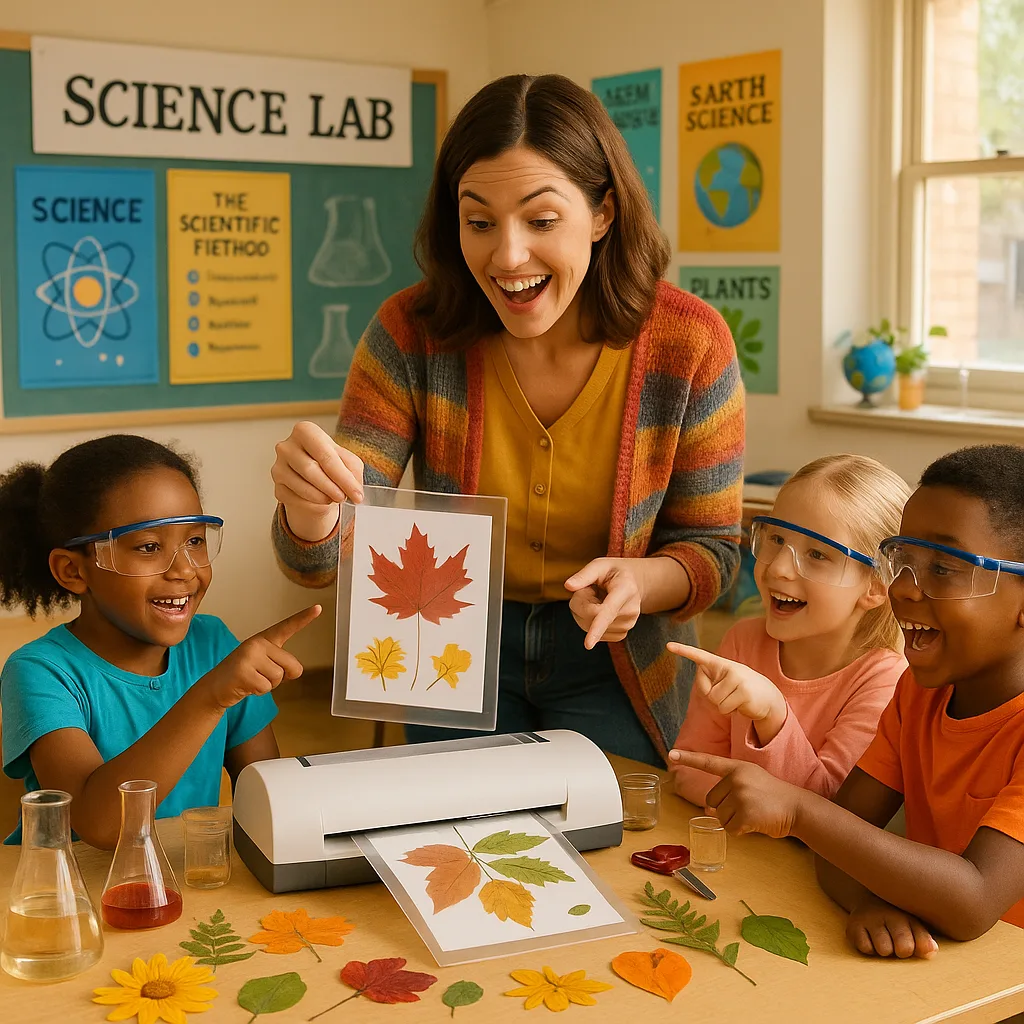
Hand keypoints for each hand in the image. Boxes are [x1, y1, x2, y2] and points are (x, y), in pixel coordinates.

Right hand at [201, 605, 321, 709]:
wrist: (215, 687)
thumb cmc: (244, 675)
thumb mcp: (264, 664)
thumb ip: (282, 663)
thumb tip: (295, 671)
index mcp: (265, 639)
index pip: (287, 627)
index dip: (304, 618)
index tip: (319, 608)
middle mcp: (257, 643)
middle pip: (292, 666)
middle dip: (282, 678)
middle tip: (261, 675)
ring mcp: (249, 656)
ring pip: (279, 677)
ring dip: (268, 685)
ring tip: (252, 679)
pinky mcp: (243, 671)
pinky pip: (266, 687)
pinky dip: (258, 692)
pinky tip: (245, 685)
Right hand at [272, 421, 364, 540]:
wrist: (315, 479)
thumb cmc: (330, 464)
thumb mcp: (347, 461)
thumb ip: (352, 470)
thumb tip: (354, 489)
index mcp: (305, 431)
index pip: (325, 456)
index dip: (344, 478)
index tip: (357, 495)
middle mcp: (287, 446)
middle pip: (311, 470)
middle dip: (332, 487)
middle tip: (344, 497)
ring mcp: (278, 467)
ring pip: (302, 487)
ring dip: (323, 497)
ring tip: (334, 498)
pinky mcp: (277, 487)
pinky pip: (295, 499)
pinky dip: (311, 504)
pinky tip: (320, 500)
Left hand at [565, 558, 642, 648]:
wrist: (634, 584)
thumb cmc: (614, 572)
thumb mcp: (600, 565)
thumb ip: (584, 575)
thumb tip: (568, 586)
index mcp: (625, 590)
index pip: (608, 611)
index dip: (596, 628)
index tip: (588, 644)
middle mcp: (630, 610)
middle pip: (590, 617)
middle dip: (581, 602)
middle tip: (590, 589)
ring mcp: (627, 625)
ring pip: (589, 626)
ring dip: (585, 612)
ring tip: (599, 598)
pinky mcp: (621, 634)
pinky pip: (594, 633)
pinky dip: (590, 622)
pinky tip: (600, 610)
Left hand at [667, 643, 786, 727]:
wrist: (769, 697)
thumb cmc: (740, 690)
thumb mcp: (724, 684)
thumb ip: (709, 683)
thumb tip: (704, 684)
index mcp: (721, 663)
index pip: (700, 655)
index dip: (683, 651)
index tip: (668, 646)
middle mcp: (729, 667)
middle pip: (707, 692)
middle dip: (715, 699)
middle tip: (730, 695)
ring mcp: (738, 679)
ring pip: (715, 702)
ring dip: (724, 707)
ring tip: (737, 699)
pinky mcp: (744, 693)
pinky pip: (724, 709)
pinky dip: (731, 711)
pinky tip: (742, 705)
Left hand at [667, 750, 805, 837]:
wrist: (797, 808)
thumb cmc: (773, 797)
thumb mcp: (751, 782)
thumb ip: (729, 789)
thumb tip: (707, 810)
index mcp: (737, 768)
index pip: (709, 762)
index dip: (689, 759)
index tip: (671, 754)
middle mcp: (736, 779)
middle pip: (711, 801)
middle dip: (724, 809)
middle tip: (747, 807)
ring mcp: (740, 796)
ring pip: (720, 817)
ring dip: (734, 821)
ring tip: (754, 813)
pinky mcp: (744, 814)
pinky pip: (730, 829)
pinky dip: (741, 831)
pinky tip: (755, 823)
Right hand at [846, 895, 937, 959]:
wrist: (868, 899)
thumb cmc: (897, 920)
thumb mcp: (913, 926)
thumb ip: (924, 940)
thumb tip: (931, 951)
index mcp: (908, 914)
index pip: (923, 942)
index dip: (920, 949)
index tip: (915, 943)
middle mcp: (888, 913)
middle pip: (904, 948)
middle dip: (902, 952)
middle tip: (896, 943)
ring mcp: (869, 918)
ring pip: (884, 950)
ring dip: (884, 950)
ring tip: (883, 940)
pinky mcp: (853, 925)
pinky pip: (865, 948)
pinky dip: (869, 948)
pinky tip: (869, 938)